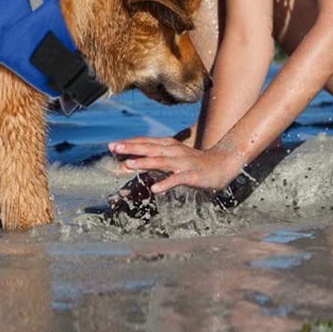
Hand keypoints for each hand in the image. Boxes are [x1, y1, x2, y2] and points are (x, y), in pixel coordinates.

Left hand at [108, 136, 241, 193]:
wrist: (222, 165)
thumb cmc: (192, 163)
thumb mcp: (170, 158)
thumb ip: (151, 159)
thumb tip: (126, 162)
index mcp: (168, 145)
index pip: (145, 142)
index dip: (129, 143)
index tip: (111, 146)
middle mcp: (174, 151)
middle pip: (149, 148)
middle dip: (131, 148)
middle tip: (114, 148)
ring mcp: (183, 163)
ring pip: (161, 162)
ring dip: (144, 162)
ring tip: (128, 164)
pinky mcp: (192, 175)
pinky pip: (177, 179)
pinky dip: (166, 183)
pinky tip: (155, 189)